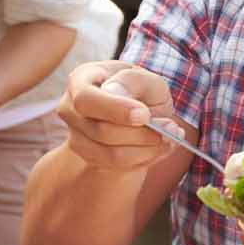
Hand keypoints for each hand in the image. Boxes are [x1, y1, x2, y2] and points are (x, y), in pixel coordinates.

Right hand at [58, 60, 187, 172]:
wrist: (136, 113)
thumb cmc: (140, 90)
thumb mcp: (144, 77)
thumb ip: (132, 80)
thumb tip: (115, 92)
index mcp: (81, 80)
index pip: (87, 99)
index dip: (115, 109)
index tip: (145, 115)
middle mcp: (70, 108)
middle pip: (100, 131)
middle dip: (140, 134)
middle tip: (172, 129)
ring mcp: (76, 135)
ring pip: (111, 154)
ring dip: (148, 149)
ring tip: (173, 137)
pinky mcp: (89, 157)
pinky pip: (119, 166)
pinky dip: (146, 158)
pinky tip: (162, 147)